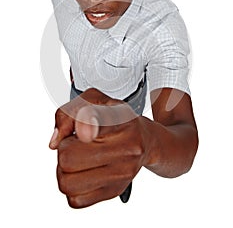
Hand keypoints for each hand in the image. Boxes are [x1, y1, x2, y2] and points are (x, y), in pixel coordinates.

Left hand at [49, 88, 149, 207]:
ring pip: (67, 182)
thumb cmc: (116, 119)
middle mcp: (126, 147)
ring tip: (78, 157)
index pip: (101, 121)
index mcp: (120, 118)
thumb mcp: (94, 101)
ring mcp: (122, 172)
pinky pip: (75, 199)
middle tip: (75, 142)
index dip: (87, 126)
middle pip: (68, 157)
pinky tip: (83, 172)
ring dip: (64, 170)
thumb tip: (55, 141)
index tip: (83, 131)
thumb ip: (68, 113)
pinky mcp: (115, 191)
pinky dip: (72, 186)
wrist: (144, 140)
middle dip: (64, 149)